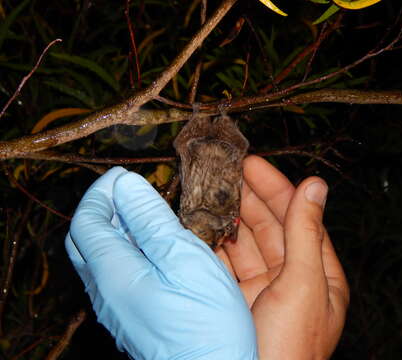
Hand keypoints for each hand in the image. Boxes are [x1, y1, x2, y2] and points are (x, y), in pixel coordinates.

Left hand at [65, 167, 256, 359]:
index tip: (123, 175)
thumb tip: (126, 185)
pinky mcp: (130, 317)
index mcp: (114, 272)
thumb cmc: (205, 322)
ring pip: (100, 257)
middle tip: (129, 191)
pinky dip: (125, 249)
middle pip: (86, 239)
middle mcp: (105, 291)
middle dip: (102, 207)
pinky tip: (154, 249)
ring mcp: (116, 308)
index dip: (102, 191)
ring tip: (145, 214)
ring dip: (115, 228)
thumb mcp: (184, 259)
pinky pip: (114, 274)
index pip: (88, 220)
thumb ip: (151, 220)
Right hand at [217, 155, 349, 359]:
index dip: (276, 188)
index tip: (251, 163)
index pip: (298, 217)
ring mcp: (264, 289)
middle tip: (224, 172)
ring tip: (208, 192)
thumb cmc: (290, 347)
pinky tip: (200, 225)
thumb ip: (305, 232)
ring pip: (244, 242)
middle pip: (269, 226)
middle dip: (248, 197)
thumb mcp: (304, 284)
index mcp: (319, 274)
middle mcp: (292, 278)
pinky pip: (225, 263)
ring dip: (228, 218)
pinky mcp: (238, 299)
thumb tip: (315, 185)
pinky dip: (213, 244)